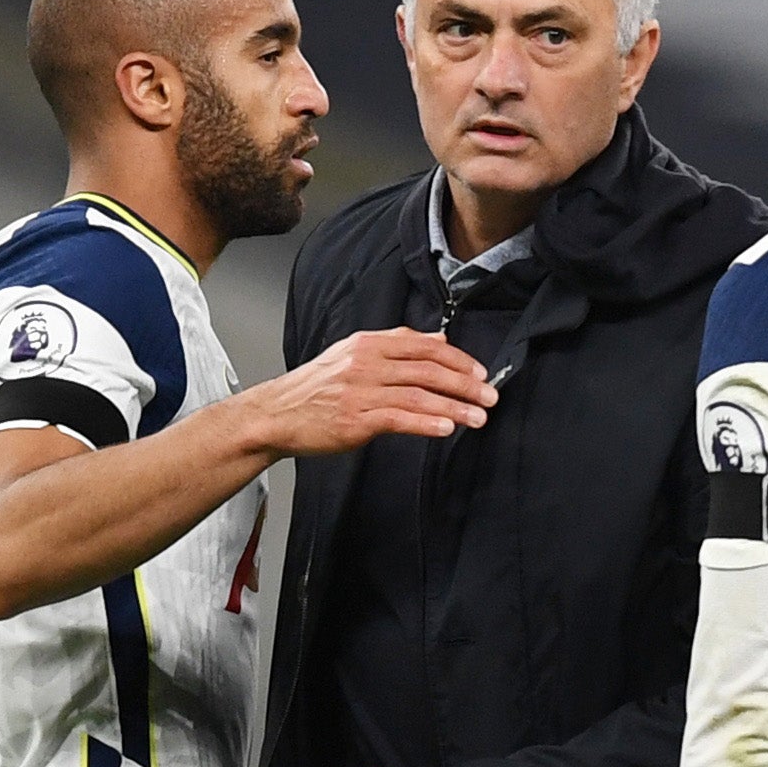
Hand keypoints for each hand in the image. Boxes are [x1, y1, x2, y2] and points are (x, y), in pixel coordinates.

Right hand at [253, 328, 495, 455]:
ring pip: (418, 394)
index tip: (481, 372)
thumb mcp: (353, 354)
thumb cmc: (316, 388)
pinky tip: (446, 428)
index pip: (424, 345)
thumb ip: (397, 345)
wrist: (276, 414)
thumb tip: (441, 338)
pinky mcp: (355, 420)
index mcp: (368, 344)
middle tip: (490, 397)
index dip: (458, 358)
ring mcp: (360, 391)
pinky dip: (426, 422)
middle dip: (465, 384)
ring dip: (454, 407)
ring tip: (479, 418)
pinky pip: (398, 419)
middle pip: (427, 369)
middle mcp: (366, 363)